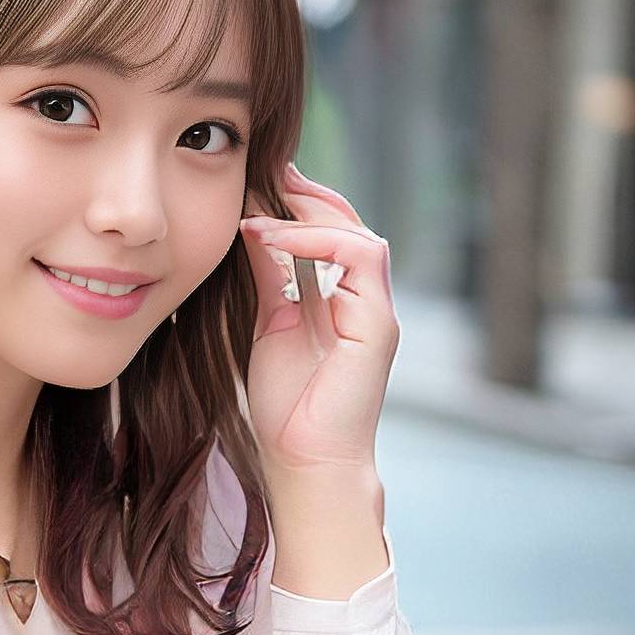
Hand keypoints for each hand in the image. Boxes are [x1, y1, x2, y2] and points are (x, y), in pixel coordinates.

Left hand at [237, 161, 398, 477]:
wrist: (303, 464)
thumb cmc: (286, 410)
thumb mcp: (269, 326)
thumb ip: (268, 279)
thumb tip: (254, 229)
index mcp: (342, 302)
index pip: (330, 233)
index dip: (298, 204)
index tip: (257, 183)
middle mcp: (365, 302)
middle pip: (349, 225)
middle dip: (308, 194)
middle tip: (266, 171)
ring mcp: (376, 313)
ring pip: (358, 235)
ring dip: (310, 214)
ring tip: (262, 208)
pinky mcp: (379, 326)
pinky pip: (361, 258)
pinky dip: (319, 240)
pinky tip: (275, 238)